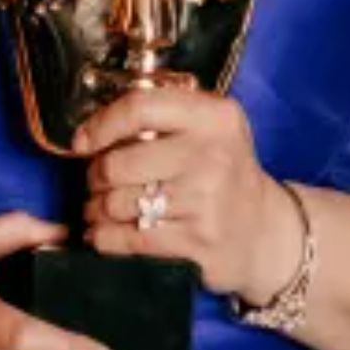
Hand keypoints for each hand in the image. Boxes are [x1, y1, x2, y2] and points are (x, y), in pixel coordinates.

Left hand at [74, 87, 301, 303]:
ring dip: (98, 209)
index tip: (81, 142)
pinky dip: (106, 238)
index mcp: (213, 118)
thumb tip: (90, 132)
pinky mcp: (199, 242)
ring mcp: (207, 201)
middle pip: (119, 163)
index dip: (100, 125)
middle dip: (96, 176)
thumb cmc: (224, 174)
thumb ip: (161, 118)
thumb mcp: (208, 130)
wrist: (268, 232)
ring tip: (100, 209)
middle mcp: (212, 156)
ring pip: (119, 203)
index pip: (139, 108)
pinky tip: (102, 234)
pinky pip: (131, 239)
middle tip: (97, 182)